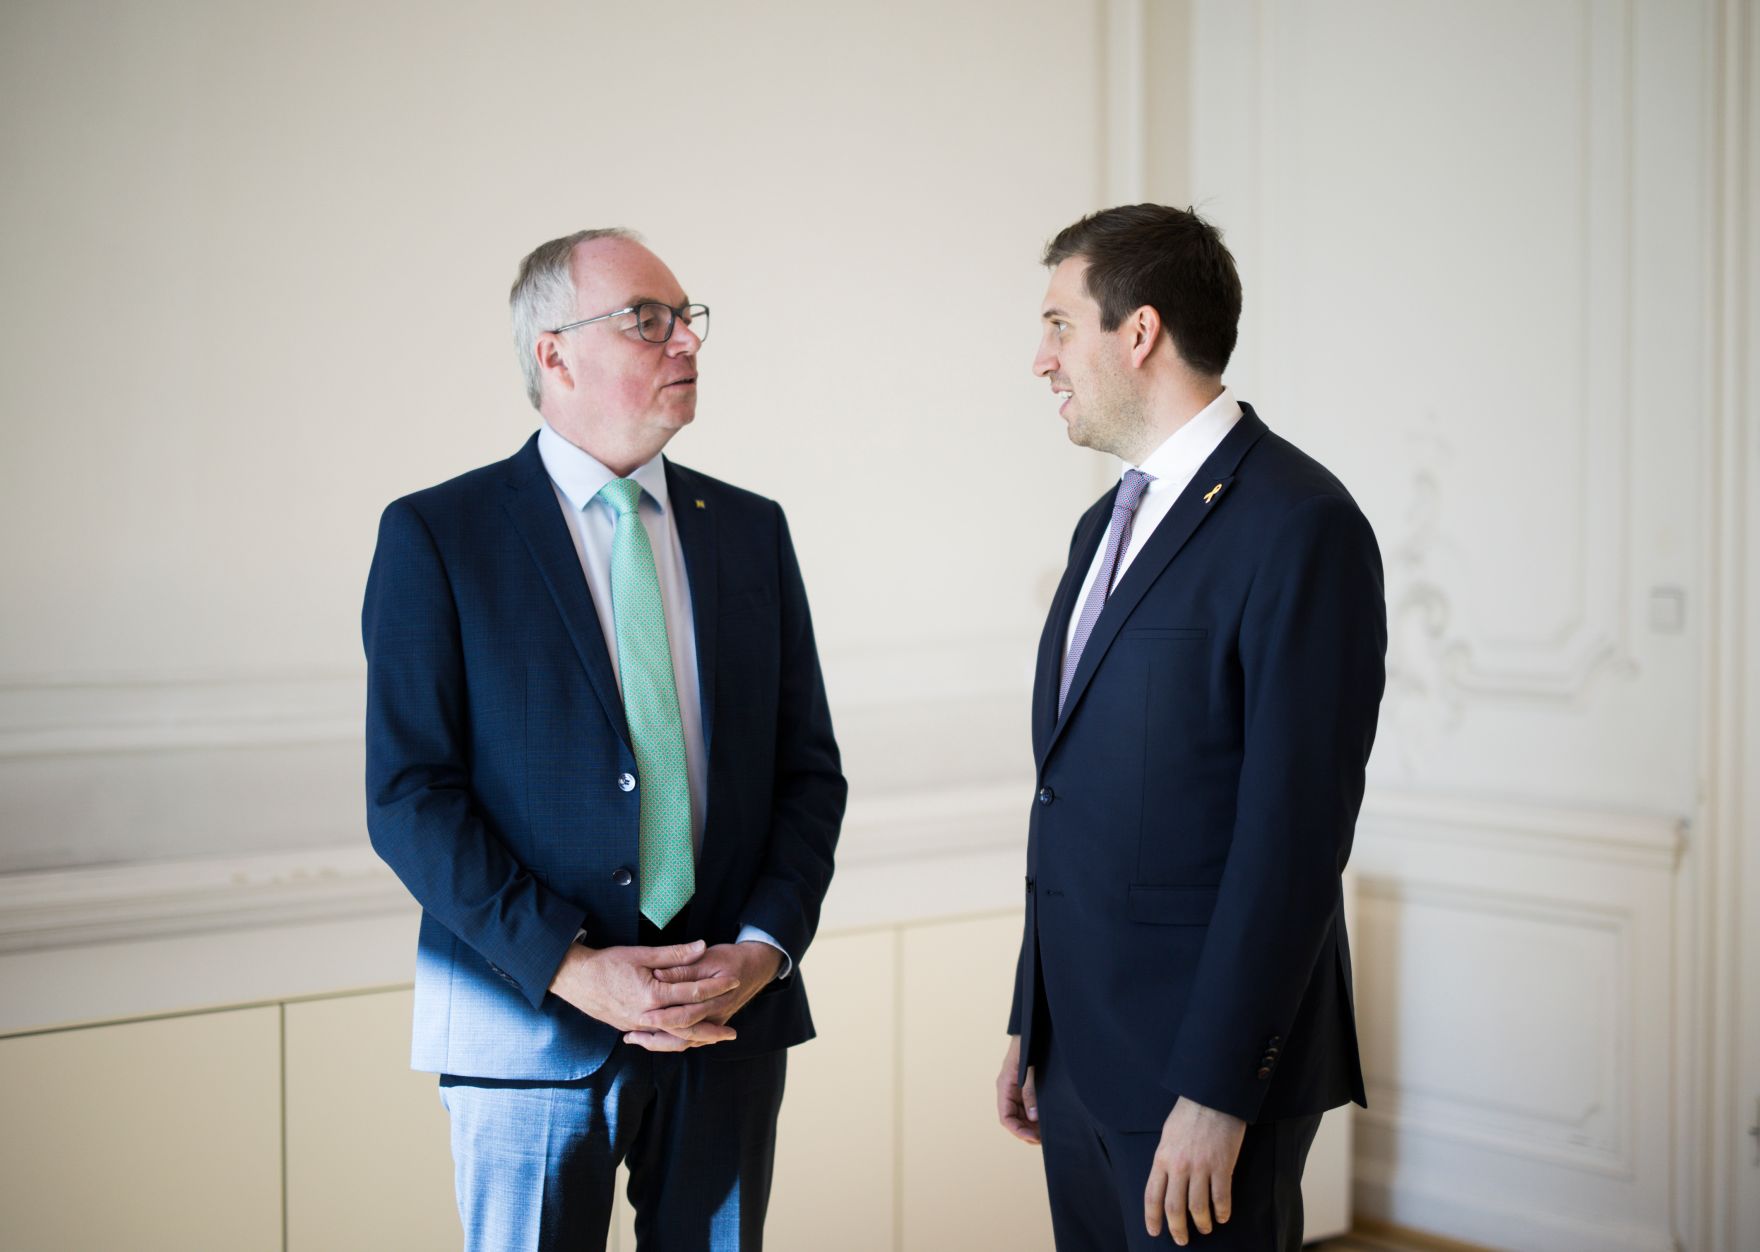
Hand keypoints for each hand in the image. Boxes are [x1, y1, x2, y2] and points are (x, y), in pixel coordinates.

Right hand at [548, 939, 740, 1049]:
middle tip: (733, 1031)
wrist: (576, 979)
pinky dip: (675, 1041)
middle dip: (712, 1028)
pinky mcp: (631, 1029)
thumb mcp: (642, 953)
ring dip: (696, 1039)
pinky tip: (686, 1041)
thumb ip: (675, 954)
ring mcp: (638, 1026)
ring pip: (673, 1038)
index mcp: (652, 995)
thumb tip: (702, 946)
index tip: (733, 982)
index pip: (692, 993)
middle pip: (688, 1025)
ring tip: (715, 1040)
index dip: (715, 987)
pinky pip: (658, 1040)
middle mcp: (647, 1015)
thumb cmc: (607, 963)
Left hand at [636, 941, 782, 1049]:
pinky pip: (691, 1040)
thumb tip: (658, 974)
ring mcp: (716, 1023)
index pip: (684, 1014)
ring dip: (660, 1043)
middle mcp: (716, 1015)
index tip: (639, 1018)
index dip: (661, 1018)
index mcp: (715, 999)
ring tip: (635, 1039)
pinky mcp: (713, 1024)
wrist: (757, 967)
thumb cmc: (732, 959)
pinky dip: (672, 1042)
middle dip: (655, 1037)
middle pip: (682, 1034)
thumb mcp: (708, 958)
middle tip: (630, 1036)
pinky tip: (653, 1039)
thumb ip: (683, 968)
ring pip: (686, 1042)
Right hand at [995, 1034, 1039, 1144]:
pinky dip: (1035, 1115)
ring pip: (1021, 1114)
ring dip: (1031, 1125)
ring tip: (1047, 1131)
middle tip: (1044, 1138)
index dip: (1018, 1131)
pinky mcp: (1025, 1085)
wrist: (1031, 1028)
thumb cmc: (1028, 1046)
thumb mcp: (1029, 1071)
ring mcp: (1016, 1088)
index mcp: (1004, 1086)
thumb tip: (1033, 1118)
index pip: (1006, 1117)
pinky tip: (1046, 1119)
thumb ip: (1030, 1093)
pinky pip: (1027, 1105)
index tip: (1033, 1138)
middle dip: (1026, 1131)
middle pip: (1013, 1118)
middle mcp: (1008, 1089)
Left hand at [1144, 1096, 1246, 1244]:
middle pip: (1174, 1207)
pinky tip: (1223, 1217)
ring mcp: (1201, 1167)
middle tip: (1181, 1239)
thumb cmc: (1189, 1113)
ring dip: (1202, 1223)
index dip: (1152, 1218)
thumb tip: (1166, 1181)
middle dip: (1177, 1228)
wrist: (1212, 1097)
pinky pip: (1221, 1198)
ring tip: (1205, 1228)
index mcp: (1162, 1158)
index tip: (1154, 1232)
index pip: (1152, 1196)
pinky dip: (1222, 1212)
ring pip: (1198, 1207)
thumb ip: (1166, 1159)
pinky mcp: (1222, 1166)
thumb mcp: (1168, 1135)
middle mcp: (1179, 1166)